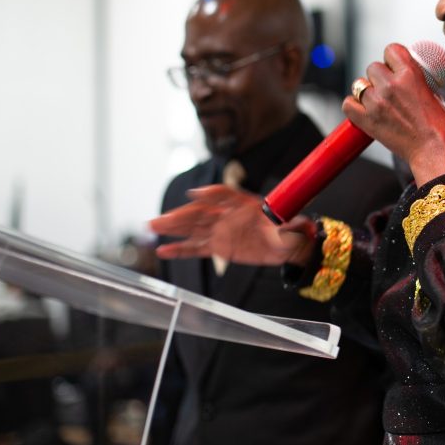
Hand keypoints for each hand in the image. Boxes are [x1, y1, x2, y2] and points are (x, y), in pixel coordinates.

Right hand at [150, 185, 311, 265]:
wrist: (289, 244)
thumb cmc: (290, 228)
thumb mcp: (292, 224)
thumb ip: (286, 224)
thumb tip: (289, 222)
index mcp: (245, 204)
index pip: (224, 195)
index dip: (210, 193)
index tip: (196, 195)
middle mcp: (229, 215)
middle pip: (201, 213)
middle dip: (180, 216)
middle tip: (159, 219)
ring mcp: (222, 231)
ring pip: (194, 229)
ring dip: (173, 229)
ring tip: (152, 227)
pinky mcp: (220, 247)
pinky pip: (198, 248)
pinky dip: (181, 250)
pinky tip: (163, 251)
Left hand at [343, 43, 444, 185]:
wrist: (434, 151)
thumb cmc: (440, 127)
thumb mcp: (435, 94)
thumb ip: (419, 82)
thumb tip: (410, 77)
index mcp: (410, 74)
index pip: (391, 50)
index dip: (392, 57)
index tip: (394, 65)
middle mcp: (390, 85)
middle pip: (373, 67)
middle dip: (380, 75)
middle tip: (388, 87)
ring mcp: (376, 103)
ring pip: (359, 84)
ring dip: (367, 90)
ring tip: (377, 100)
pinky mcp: (367, 120)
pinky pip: (348, 104)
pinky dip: (353, 105)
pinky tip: (363, 108)